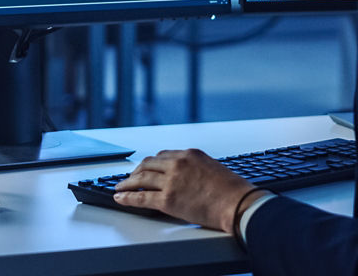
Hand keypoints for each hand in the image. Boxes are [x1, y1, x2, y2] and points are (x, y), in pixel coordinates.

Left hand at [113, 149, 259, 231]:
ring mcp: (171, 181)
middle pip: (148, 164)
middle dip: (136, 171)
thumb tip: (185, 178)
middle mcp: (178, 163)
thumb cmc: (232, 190)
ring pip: (140, 178)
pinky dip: (127, 196)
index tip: (145, 168)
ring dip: (127, 182)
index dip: (151, 163)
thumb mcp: (212, 168)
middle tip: (129, 178)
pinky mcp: (167, 199)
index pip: (163, 155)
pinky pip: (140, 196)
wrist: (238, 203)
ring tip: (120, 187)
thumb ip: (195, 168)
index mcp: (190, 154)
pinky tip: (120, 197)